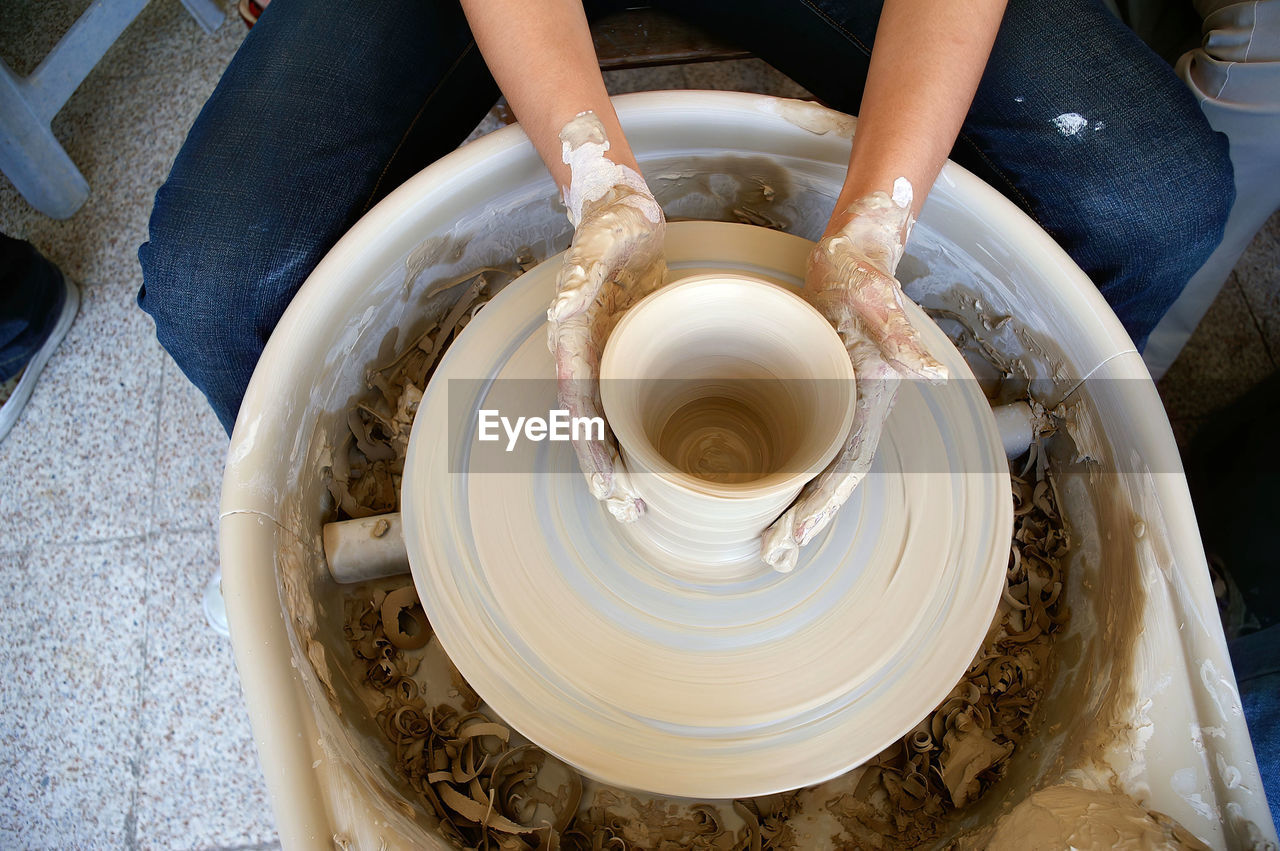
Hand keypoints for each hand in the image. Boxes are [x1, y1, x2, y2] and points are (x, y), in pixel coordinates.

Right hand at [548, 112, 665, 521]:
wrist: (620, 210)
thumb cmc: (609, 226)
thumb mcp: (596, 245)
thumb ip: (579, 276)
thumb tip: (562, 311)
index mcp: (573, 342)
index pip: (579, 411)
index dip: (592, 455)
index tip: (610, 490)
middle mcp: (585, 359)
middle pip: (591, 429)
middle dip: (607, 475)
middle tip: (631, 513)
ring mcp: (606, 359)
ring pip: (608, 423)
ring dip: (622, 463)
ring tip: (643, 501)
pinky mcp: (628, 353)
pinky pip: (630, 403)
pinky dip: (639, 434)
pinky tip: (660, 456)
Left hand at [761, 178, 945, 571]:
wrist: (852, 255)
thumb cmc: (864, 275)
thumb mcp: (878, 300)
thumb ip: (900, 336)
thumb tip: (930, 374)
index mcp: (869, 402)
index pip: (847, 468)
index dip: (821, 507)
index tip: (794, 538)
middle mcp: (853, 414)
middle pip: (828, 482)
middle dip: (803, 524)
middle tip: (772, 560)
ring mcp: (832, 409)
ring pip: (813, 471)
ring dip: (792, 510)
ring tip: (765, 547)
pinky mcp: (813, 398)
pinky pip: (798, 446)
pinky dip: (781, 476)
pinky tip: (755, 493)